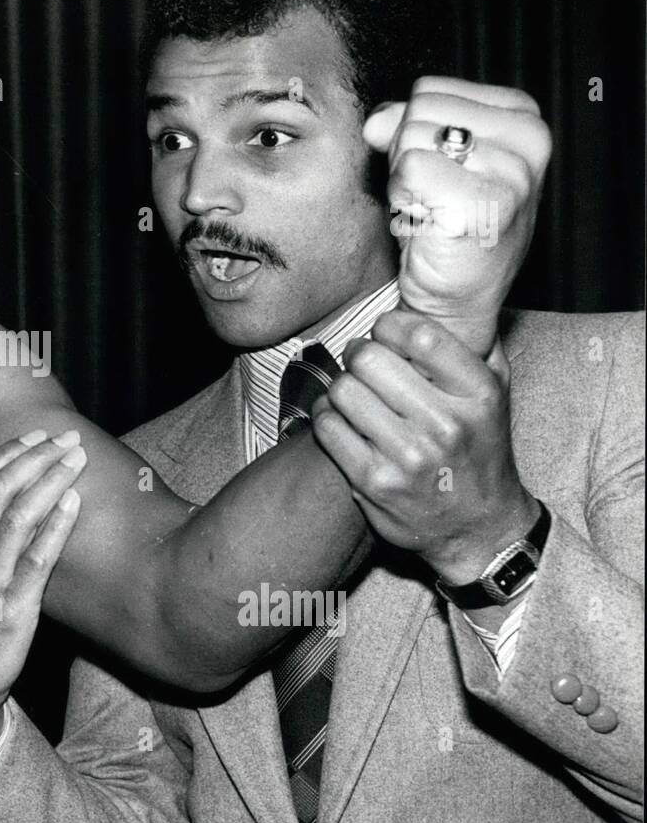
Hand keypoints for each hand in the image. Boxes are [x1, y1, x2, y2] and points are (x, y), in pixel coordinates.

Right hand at [0, 429, 83, 771]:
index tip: (33, 436)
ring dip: (49, 480)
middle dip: (35, 457)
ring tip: (76, 459)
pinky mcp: (13, 610)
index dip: (6, 455)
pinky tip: (74, 504)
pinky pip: (35, 561)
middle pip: (0, 491)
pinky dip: (56, 527)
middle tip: (65, 437)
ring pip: (18, 517)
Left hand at [311, 311, 540, 585]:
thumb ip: (474, 345)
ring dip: (341, 386)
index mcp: (479, 395)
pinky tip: (342, 420)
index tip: (385, 331)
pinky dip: (326, 416)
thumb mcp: (496, 394)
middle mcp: (446, 424)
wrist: (479, 526)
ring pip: (343, 390)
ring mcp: (407, 456)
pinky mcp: (373, 481)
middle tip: (363, 362)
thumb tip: (441, 297)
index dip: (390, 325)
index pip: (420, 335)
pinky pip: (327, 426)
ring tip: (355, 394)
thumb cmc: (481, 449)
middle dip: (359, 354)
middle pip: (370, 358)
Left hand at [364, 77, 551, 355]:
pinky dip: (403, 199)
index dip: (414, 131)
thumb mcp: (431, 158)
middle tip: (429, 195)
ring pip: (411, 138)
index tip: (437, 170)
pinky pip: (410, 170)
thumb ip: (404, 125)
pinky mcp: (484, 204)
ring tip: (430, 209)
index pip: (430, 90)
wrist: (453, 298)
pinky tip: (425, 223)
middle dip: (406, 153)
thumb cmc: (443, 225)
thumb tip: (377, 121)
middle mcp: (529, 140)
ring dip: (403, 180)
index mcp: (523, 118)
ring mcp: (512, 174)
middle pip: (419, 110)